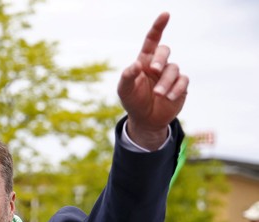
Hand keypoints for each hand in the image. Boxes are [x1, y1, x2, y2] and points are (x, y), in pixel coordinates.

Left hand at [118, 12, 188, 149]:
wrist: (145, 120)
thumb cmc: (133, 101)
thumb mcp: (124, 90)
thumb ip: (127, 76)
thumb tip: (136, 65)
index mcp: (144, 61)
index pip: (152, 40)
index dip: (158, 27)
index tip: (165, 15)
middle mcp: (159, 65)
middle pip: (164, 51)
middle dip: (160, 58)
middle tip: (153, 70)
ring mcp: (170, 74)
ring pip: (173, 69)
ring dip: (165, 82)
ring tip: (158, 95)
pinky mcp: (180, 86)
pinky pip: (183, 81)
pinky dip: (176, 89)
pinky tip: (168, 97)